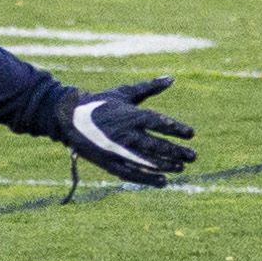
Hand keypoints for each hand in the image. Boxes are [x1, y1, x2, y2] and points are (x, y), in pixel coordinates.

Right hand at [53, 76, 196, 185]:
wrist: (69, 118)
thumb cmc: (100, 102)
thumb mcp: (124, 92)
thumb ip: (149, 87)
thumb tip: (171, 78)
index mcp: (130, 115)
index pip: (157, 122)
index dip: (175, 129)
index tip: (191, 134)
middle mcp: (125, 134)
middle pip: (155, 145)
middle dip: (175, 152)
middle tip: (193, 156)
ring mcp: (117, 150)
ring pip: (146, 161)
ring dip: (165, 165)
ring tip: (181, 168)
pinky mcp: (110, 163)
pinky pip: (132, 174)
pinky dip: (148, 179)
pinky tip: (163, 182)